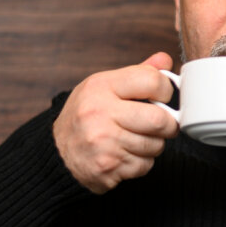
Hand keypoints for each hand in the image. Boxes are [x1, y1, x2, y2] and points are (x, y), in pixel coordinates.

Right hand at [53, 52, 178, 193]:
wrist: (56, 152)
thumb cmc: (86, 115)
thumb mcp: (104, 86)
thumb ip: (137, 73)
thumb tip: (165, 60)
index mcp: (102, 86)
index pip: (152, 80)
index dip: (166, 90)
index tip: (163, 97)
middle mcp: (100, 113)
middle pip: (159, 119)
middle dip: (169, 124)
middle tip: (164, 125)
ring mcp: (104, 142)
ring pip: (156, 145)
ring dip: (154, 145)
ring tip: (138, 139)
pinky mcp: (108, 166)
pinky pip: (145, 165)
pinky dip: (142, 162)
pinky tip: (127, 154)